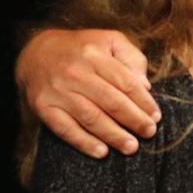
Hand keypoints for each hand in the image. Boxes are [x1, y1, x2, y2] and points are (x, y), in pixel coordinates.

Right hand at [17, 29, 159, 157]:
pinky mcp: (43, 107)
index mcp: (95, 56)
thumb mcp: (110, 40)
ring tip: (131, 147)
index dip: (144, 102)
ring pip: (90, 117)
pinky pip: (65, 129)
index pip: (126, 82)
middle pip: (111, 102)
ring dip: (113, 135)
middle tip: (149, 133)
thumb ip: (132, 59)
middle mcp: (75, 73)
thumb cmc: (83, 49)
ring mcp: (58, 91)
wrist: (36, 52)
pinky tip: (101, 152)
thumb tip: (145, 86)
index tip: (156, 116)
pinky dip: (83, 142)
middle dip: (134, 120)